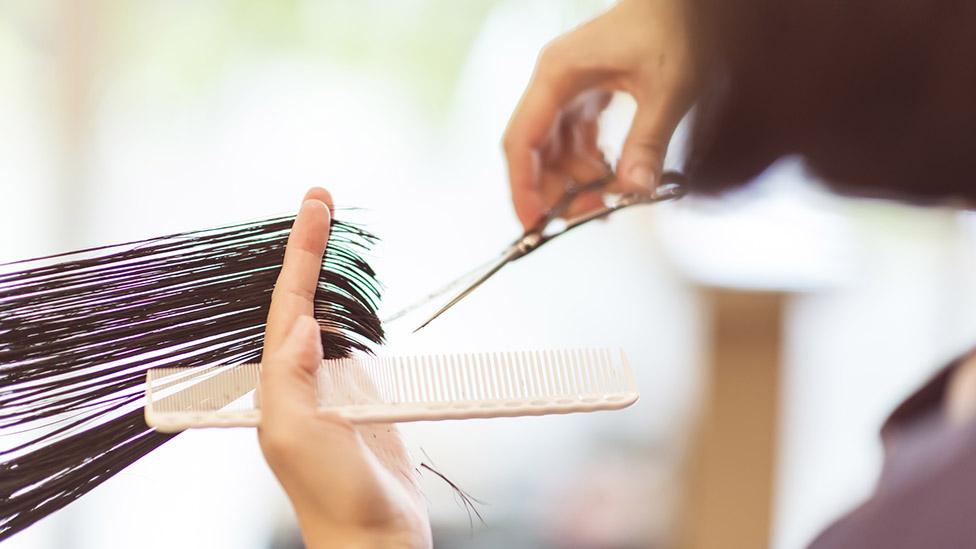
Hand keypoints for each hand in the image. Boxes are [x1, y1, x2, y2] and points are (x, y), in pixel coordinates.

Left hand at [258, 188, 430, 548]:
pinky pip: (362, 346)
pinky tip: (360, 299)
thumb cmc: (333, 500)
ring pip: (332, 317)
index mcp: (280, 386)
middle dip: (311, 250)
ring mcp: (336, 390)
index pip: (287, 304)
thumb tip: (300, 322)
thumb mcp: (299, 439)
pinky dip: (361, 313)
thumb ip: (291, 380)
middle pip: (304, 300)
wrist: (376, 540)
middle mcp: (303, 381)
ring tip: (335, 233)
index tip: (315, 206)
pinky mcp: (367, 403)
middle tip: (322, 201)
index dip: (300, 253)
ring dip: (332, 275)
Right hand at [503, 0, 697, 228]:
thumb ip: (648, 140)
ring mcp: (568, 87)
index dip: (523, 186)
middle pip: (534, 150)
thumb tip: (634, 192)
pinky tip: (612, 179)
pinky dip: (589, 164)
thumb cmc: (676, 25)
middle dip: (554, 189)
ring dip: (575, 180)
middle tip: (586, 217)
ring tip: (608, 202)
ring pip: (555, 149)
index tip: (534, 222)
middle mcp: (554, 81)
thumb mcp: (669, 87)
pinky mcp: (587, 93)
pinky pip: (575, 140)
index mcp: (558, 74)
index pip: (522, 140)